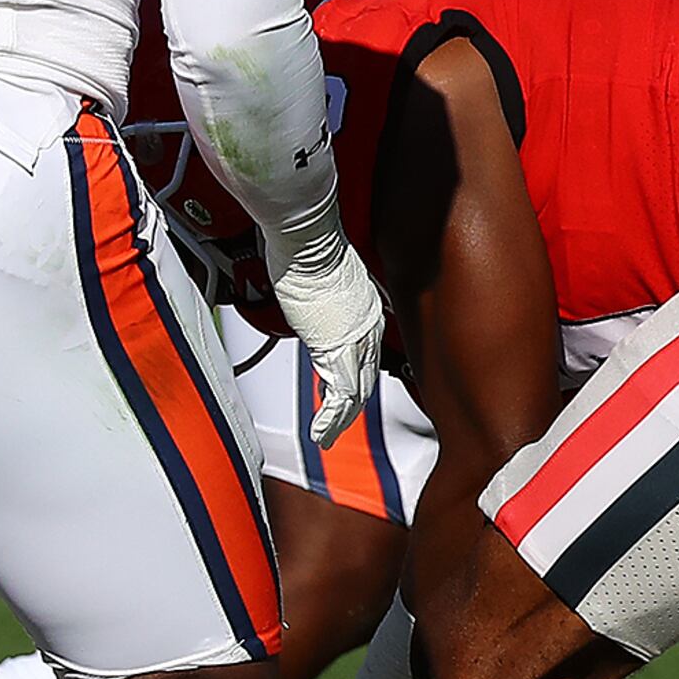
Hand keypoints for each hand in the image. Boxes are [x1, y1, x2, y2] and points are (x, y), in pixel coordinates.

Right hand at [267, 227, 386, 446]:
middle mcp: (369, 327)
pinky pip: (341, 395)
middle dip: (355, 404)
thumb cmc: (309, 247)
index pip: (367, 354)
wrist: (309, 241)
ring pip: (356, 392)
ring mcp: (356, 340)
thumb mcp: (323, 276)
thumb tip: (312, 296)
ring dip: (341, 419)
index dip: (358, 377)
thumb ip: (324, 294)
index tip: (349, 393)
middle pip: (366, 376)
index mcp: (368, 310)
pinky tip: (323, 434)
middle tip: (341, 424)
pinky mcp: (336, 349)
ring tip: (329, 437)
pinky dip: (331, 419)